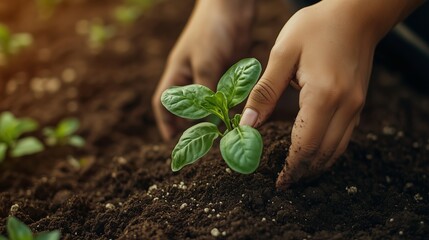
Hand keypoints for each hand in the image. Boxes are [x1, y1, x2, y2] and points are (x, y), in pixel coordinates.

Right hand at [152, 0, 254, 140]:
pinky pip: (226, 94)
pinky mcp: (227, 72)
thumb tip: (208, 119)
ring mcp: (210, 74)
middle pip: (187, 107)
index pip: (164, 102)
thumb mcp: (205, 63)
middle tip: (201, 144)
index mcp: (178, 74)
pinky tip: (236, 117)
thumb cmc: (212, 31)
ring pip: (208, 103)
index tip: (171, 140)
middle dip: (190, 125)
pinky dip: (229, 106)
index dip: (165, 121)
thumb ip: (205, 91)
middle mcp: (192, 77)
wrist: (232, 7)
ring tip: (220, 136)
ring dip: (213, 118)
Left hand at [240, 1, 392, 188]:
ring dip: (316, 166)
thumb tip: (245, 124)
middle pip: (323, 154)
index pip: (305, 145)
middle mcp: (345, 106)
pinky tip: (313, 153)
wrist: (355, 14)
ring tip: (297, 174)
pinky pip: (344, 137)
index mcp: (323, 95)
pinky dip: (328, 152)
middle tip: (284, 183)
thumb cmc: (315, 27)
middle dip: (303, 172)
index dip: (291, 167)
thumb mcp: (282, 54)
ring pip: (337, 150)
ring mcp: (356, 106)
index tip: (278, 182)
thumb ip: (263, 92)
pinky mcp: (358, 103)